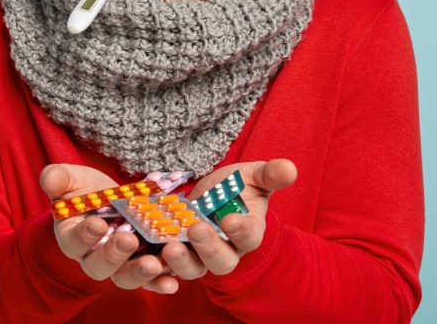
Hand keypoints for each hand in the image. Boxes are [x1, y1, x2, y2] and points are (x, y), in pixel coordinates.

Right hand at [39, 164, 179, 293]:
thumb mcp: (74, 179)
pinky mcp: (143, 265)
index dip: (84, 236)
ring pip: (125, 277)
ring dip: (139, 273)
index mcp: (73, 238)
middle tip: (128, 240)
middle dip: (113, 255)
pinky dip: (160, 283)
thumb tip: (50, 181)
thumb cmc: (88, 191)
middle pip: (99, 266)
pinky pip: (150, 281)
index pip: (73, 242)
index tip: (97, 223)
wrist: (114, 199)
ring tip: (154, 263)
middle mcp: (94, 257)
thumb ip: (58, 178)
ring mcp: (120, 265)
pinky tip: (172, 280)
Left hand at [160, 159, 296, 278]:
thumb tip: (290, 169)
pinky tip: (146, 257)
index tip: (231, 219)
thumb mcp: (252, 176)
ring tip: (170, 247)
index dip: (241, 230)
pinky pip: (166, 268)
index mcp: (247, 232)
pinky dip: (157, 266)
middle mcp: (225, 250)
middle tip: (197, 229)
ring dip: (182, 261)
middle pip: (221, 261)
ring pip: (193, 269)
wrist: (211, 197)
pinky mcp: (175, 256)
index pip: (249, 237)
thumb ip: (270, 175)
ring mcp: (199, 256)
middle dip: (210, 247)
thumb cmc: (236, 187)